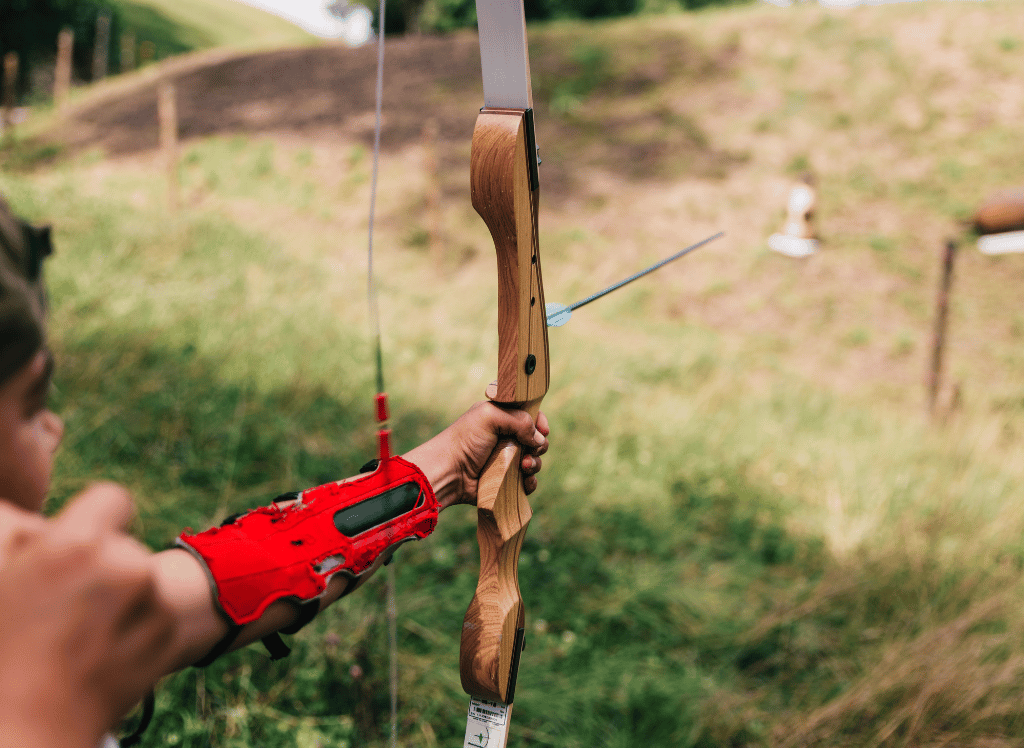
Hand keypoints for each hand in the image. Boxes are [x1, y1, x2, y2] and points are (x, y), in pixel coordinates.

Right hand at [0, 483, 176, 747]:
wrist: (26, 727)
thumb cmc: (3, 651)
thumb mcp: (2, 578)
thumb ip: (19, 534)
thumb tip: (36, 521)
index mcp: (77, 547)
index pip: (112, 498)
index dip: (96, 517)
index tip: (81, 541)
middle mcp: (125, 567)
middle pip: (123, 546)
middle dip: (102, 564)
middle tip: (65, 600)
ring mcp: (152, 604)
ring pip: (139, 581)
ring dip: (119, 596)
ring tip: (76, 632)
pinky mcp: (166, 636)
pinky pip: (152, 614)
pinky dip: (133, 627)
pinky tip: (97, 652)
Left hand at [403, 402, 549, 510]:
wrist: (449, 472)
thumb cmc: (465, 440)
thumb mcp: (490, 416)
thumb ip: (519, 420)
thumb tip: (539, 439)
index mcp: (501, 418)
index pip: (529, 416)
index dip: (539, 421)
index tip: (543, 429)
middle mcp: (506, 439)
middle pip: (536, 440)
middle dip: (539, 445)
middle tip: (531, 449)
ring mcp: (507, 461)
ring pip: (534, 461)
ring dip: (535, 463)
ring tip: (523, 466)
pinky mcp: (506, 481)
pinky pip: (527, 482)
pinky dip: (530, 482)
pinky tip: (524, 481)